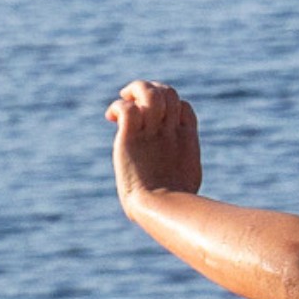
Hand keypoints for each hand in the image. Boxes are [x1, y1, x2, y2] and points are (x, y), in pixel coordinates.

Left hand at [108, 80, 205, 201]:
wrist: (161, 208)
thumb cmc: (174, 205)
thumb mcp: (187, 179)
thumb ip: (183, 165)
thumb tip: (182, 175)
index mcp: (186, 138)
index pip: (182, 104)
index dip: (169, 104)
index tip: (152, 117)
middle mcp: (170, 130)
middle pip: (168, 93)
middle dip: (152, 90)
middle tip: (135, 101)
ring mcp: (152, 132)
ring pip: (149, 94)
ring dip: (136, 91)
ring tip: (125, 99)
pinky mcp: (131, 138)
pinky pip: (127, 109)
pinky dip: (119, 106)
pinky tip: (111, 118)